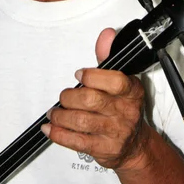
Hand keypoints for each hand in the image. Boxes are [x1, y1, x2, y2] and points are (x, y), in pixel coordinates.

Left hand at [41, 28, 149, 170]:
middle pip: (92, 101)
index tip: (78, 74)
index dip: (93, 76)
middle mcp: (126, 112)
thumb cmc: (122, 107)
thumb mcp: (120, 79)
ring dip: (61, 116)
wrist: (134, 144)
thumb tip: (106, 34)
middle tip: (63, 97)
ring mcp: (116, 132)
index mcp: (132, 91)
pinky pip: (77, 142)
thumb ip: (108, 57)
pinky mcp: (104, 150)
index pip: (116, 81)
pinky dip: (59, 134)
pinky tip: (50, 128)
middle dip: (70, 97)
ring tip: (54, 112)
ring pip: (82, 122)